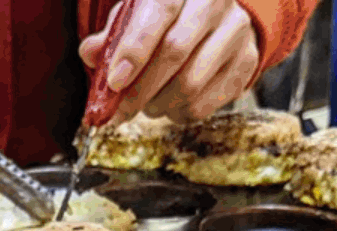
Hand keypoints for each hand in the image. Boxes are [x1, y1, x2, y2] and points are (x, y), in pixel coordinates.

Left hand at [80, 0, 259, 123]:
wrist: (218, 18)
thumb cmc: (169, 17)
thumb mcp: (138, 14)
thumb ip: (114, 34)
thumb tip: (90, 53)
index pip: (160, 10)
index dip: (135, 49)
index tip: (114, 82)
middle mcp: (214, 2)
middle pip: (175, 51)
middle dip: (140, 90)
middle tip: (120, 111)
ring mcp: (235, 32)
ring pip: (191, 84)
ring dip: (159, 105)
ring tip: (148, 104)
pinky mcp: (246, 62)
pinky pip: (206, 103)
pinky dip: (180, 114)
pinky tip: (171, 105)